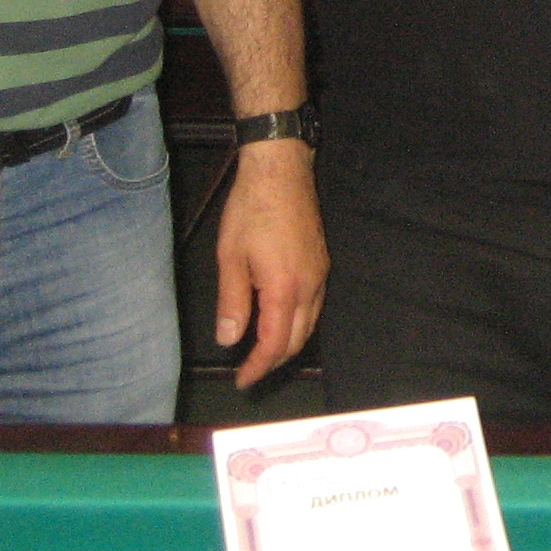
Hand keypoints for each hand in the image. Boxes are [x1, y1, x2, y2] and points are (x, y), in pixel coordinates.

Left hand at [214, 139, 328, 388]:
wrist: (281, 169)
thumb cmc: (250, 209)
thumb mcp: (230, 256)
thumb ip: (232, 302)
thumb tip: (229, 340)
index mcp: (284, 288)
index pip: (275, 343)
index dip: (258, 367)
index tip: (242, 381)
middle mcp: (310, 286)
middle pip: (297, 339)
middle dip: (274, 361)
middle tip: (249, 370)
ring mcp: (320, 274)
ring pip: (309, 324)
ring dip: (287, 343)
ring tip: (261, 351)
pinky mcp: (321, 262)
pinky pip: (313, 306)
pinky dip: (296, 323)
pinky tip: (278, 318)